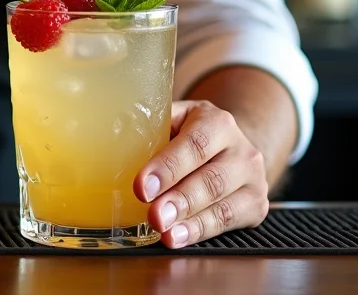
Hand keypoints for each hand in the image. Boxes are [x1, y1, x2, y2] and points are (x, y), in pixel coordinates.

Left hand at [134, 100, 269, 248]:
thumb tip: (100, 142)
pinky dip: (200, 232)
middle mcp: (241, 149)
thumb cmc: (188, 134)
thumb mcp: (172, 121)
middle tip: (154, 216)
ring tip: (165, 232)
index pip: (194, 144)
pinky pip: (228, 222)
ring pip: (221, 204)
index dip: (167, 167)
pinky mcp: (256, 205)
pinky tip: (179, 237)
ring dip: (190, 222)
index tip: (142, 187)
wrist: (231, 146)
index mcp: (215, 121)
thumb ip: (147, 129)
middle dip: (179, 200)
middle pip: (210, 178)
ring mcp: (253, 179)